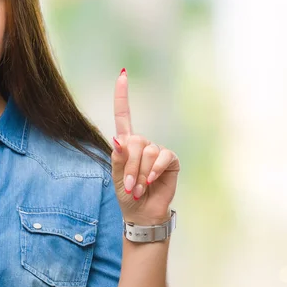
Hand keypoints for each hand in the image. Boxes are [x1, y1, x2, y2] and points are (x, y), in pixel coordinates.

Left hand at [111, 68, 179, 224]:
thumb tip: (119, 139)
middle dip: (129, 166)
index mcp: (126, 144)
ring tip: (139, 189)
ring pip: (147, 152)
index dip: (122, 95)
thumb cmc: (127, 195)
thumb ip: (118, 158)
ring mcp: (157, 151)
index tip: (123, 74)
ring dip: (140, 173)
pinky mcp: (170, 160)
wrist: (143, 213)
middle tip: (129, 187)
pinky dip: (154, 170)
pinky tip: (152, 181)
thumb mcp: (116, 177)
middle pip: (134, 142)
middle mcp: (142, 143)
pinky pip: (162, 157)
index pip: (123, 115)